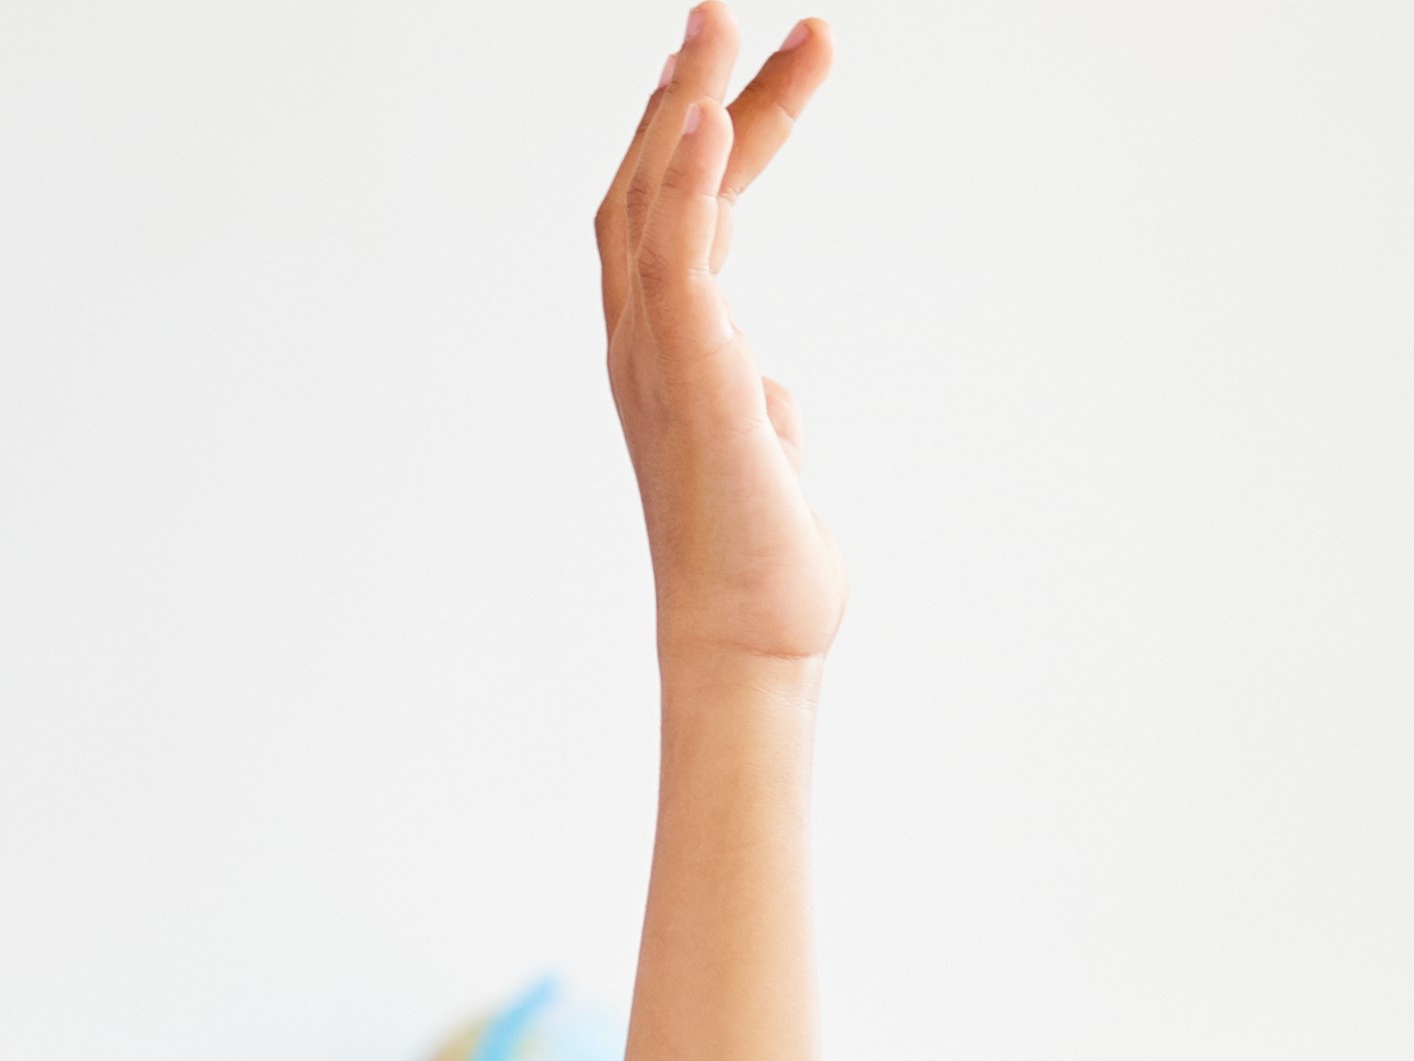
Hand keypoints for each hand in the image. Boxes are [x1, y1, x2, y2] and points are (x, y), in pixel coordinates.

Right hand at [597, 9, 846, 672]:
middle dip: (692, 91)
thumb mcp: (766, 462)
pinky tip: (708, 112)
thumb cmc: (763, 572)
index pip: (668, 218)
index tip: (728, 75)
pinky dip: (687, 177)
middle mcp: (645, 341)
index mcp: (665, 354)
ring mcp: (658, 353)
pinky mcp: (690, 373)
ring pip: (657, 197)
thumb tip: (767, 389)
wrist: (751, 645)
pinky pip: (678, 254)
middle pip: (654, 183)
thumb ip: (756, 407)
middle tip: (734, 14)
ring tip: (725, 24)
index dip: (689, 138)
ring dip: (691, 102)